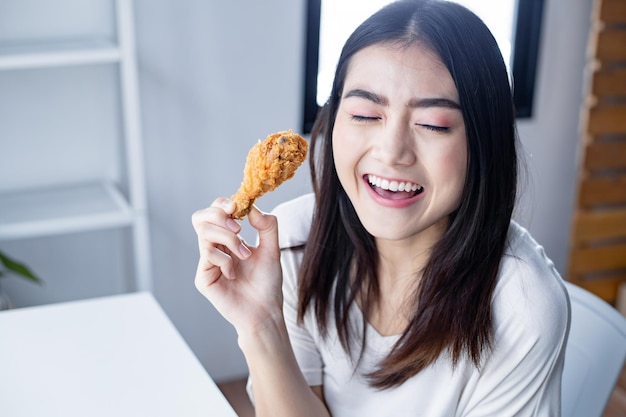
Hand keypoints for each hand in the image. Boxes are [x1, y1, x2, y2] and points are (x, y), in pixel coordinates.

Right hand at [192, 197, 282, 335]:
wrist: (265, 311)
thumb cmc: (267, 283)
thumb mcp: (272, 249)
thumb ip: (267, 226)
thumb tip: (252, 207)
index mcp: (228, 239)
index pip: (216, 212)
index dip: (222, 204)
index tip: (237, 206)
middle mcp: (214, 248)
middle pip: (201, 218)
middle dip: (219, 215)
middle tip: (239, 227)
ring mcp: (207, 263)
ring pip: (205, 233)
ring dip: (229, 239)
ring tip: (245, 254)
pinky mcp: (203, 278)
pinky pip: (208, 255)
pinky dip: (225, 259)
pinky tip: (234, 273)